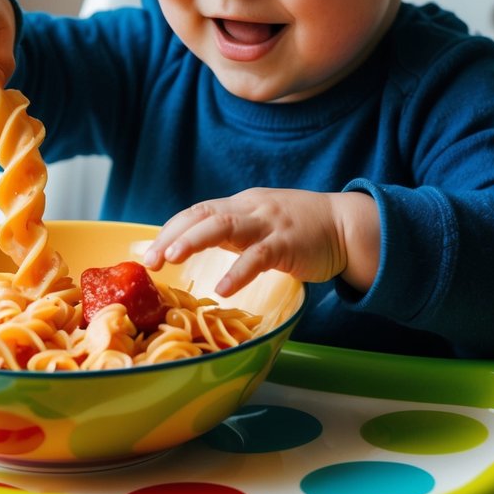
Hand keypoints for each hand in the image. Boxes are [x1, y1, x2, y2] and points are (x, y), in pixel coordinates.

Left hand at [142, 188, 379, 296]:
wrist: (345, 224)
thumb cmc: (300, 229)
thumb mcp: (260, 222)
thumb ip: (232, 230)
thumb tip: (193, 245)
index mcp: (240, 204)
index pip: (196, 211)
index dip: (170, 230)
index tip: (149, 252)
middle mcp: (250, 208)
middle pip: (202, 215)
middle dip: (173, 236)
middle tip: (150, 260)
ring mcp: (268, 224)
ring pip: (224, 226)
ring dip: (195, 241)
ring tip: (173, 259)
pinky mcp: (288, 243)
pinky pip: (258, 256)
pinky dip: (238, 271)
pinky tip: (223, 289)